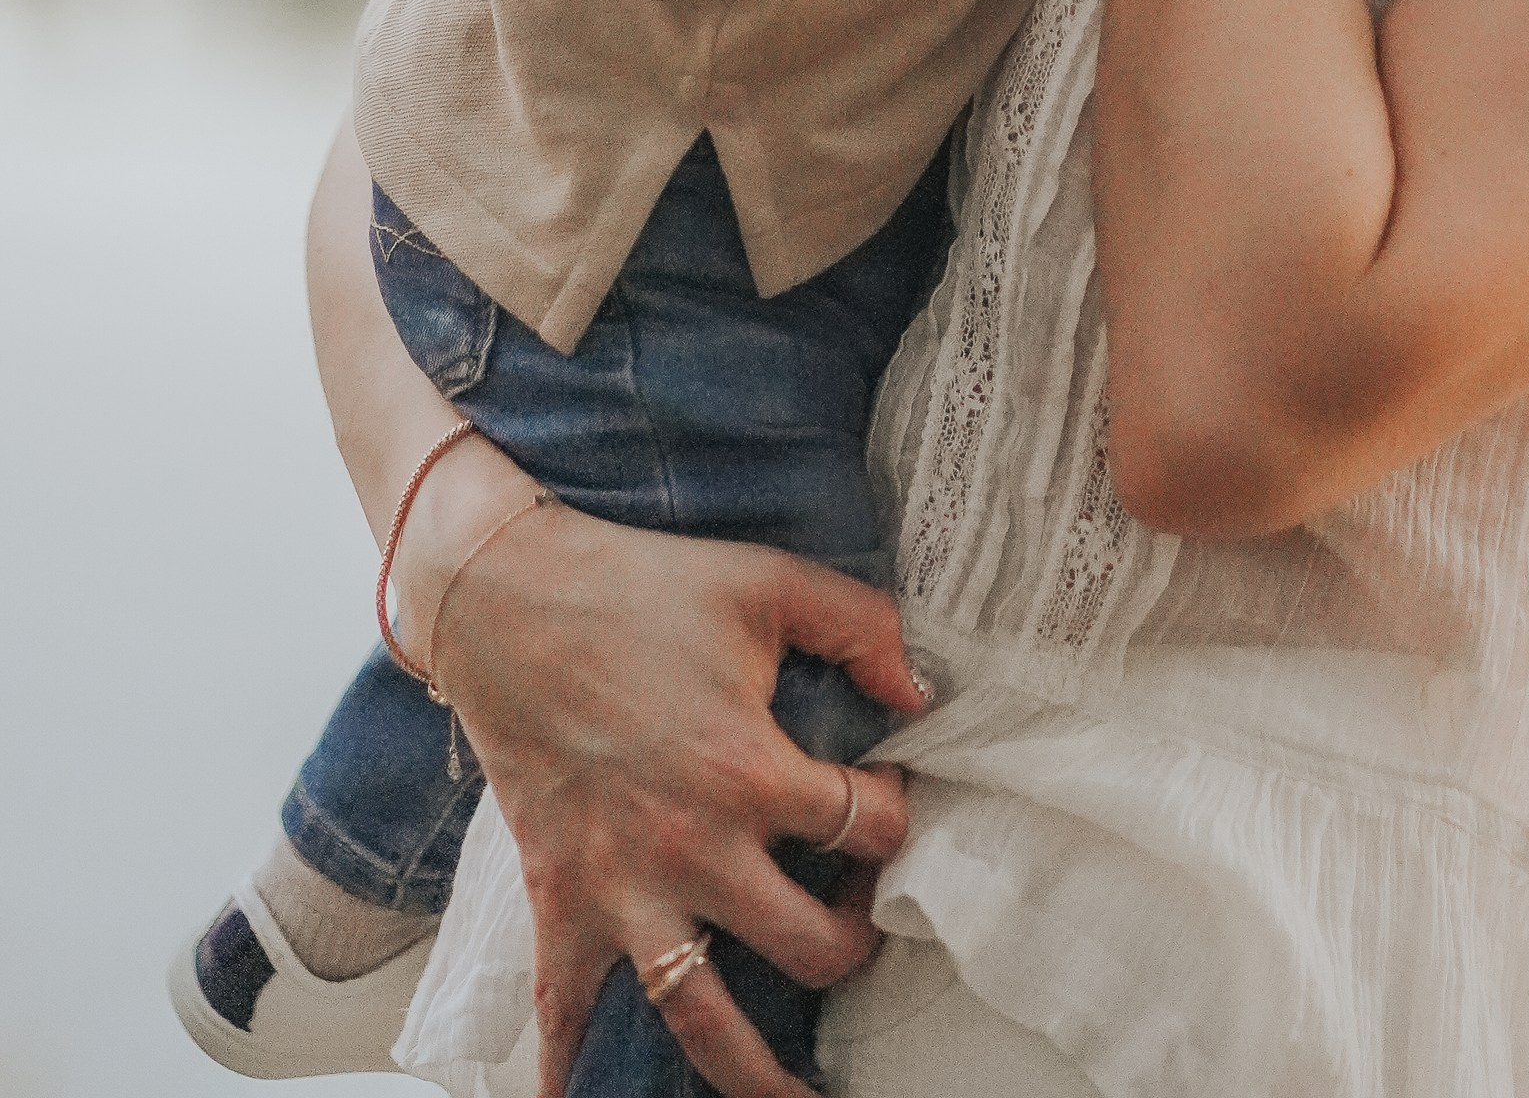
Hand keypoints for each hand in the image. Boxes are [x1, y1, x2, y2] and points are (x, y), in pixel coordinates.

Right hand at [416, 491, 923, 1097]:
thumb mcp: (767, 583)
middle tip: (856, 926)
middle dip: (852, 943)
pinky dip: (573, 1073)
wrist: (506, 599)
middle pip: (809, 947)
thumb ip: (859, 624)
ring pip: (703, 1019)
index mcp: (751, 771)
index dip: (895, 815)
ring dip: (753, 1076)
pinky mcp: (560, 905)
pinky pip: (565, 1015)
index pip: (864, 827)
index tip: (888, 800)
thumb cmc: (640, 587)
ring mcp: (623, 891)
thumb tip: (918, 692)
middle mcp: (694, 850)